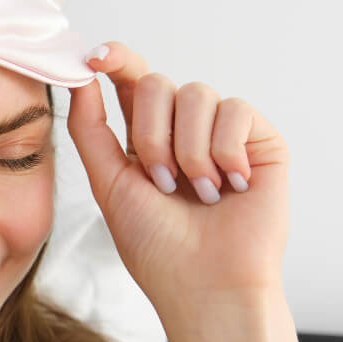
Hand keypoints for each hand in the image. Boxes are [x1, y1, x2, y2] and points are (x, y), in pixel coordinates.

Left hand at [66, 41, 289, 326]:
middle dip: (151, 135)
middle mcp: (184, 128)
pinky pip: (235, 110)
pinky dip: (225, 150)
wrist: (205, 285)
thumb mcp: (108, 182)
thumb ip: (90, 128)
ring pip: (196, 93)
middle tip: (162, 182)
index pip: (131, 80)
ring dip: (188, 150)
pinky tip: (230, 186)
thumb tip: (81, 74)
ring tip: (197, 193)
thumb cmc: (156, 245)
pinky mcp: (261, 141)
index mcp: (146, 135)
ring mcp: (223, 132)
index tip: (95, 57)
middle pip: (158, 83)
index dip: (116, 59)